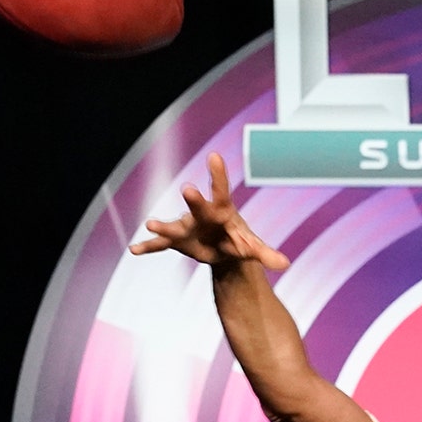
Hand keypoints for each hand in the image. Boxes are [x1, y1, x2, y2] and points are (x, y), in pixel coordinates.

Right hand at [128, 152, 290, 270]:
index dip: (218, 175)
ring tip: (150, 225)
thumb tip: (286, 265)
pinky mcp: (178, 241)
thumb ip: (266, 254)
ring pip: (175, 226)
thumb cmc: (237, 240)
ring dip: (163, 226)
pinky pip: (161, 245)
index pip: (222, 190)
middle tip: (188, 188)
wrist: (221, 250)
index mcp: (222, 210)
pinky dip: (149, 247)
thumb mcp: (252, 247)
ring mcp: (187, 227)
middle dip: (194, 199)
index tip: (214, 156)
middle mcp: (202, 214)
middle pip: (198, 206)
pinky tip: (135, 249)